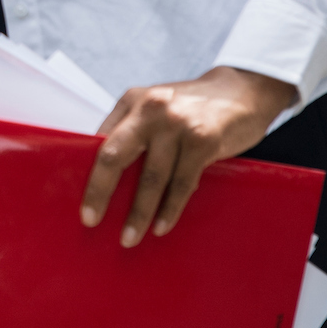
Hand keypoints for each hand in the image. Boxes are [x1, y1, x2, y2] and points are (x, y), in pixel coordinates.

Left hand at [81, 66, 297, 244]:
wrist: (243, 90)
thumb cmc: (194, 107)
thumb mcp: (158, 107)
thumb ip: (135, 132)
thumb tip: (108, 177)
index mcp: (132, 101)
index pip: (101, 141)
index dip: (89, 173)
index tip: (83, 201)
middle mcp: (150, 109)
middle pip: (115, 156)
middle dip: (100, 192)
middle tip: (91, 221)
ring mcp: (177, 124)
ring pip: (151, 177)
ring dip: (139, 213)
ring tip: (130, 237)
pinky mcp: (203, 140)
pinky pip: (181, 183)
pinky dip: (170, 209)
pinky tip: (161, 226)